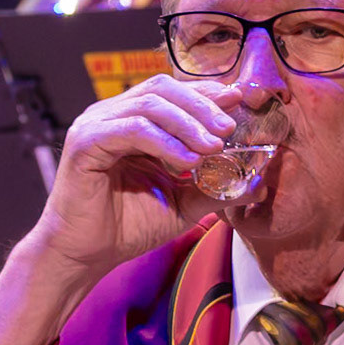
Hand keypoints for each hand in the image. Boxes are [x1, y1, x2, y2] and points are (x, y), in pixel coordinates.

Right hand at [37, 73, 241, 276]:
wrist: (85, 254)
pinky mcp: (86, 141)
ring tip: (214, 146)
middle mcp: (113, 115)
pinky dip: (164, 142)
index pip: (174, 93)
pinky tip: (187, 161)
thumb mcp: (182, 205)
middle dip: (201, 106)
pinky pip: (132, 130)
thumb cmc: (127, 227)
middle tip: (229, 128)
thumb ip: (214, 189)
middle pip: (163, 89)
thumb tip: (258, 185)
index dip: (206, 94)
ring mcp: (97, 124)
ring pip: (150, 105)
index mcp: (133, 122)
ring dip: (188, 123)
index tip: (238, 102)